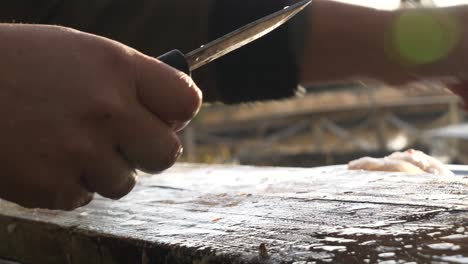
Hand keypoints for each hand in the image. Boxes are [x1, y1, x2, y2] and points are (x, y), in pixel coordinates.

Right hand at [0, 24, 201, 209]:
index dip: (179, 113)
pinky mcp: (53, 187)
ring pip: (125, 182)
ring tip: (68, 143)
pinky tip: (45, 157)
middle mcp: (106, 110)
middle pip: (167, 153)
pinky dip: (70, 183)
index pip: (185, 101)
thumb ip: (130, 80)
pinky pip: (85, 197)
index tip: (167, 118)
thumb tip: (168, 115)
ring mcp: (80, 152)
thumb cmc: (19, 66)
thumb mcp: (81, 53)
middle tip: (127, 140)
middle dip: (150, 151)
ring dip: (104, 169)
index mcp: (117, 68)